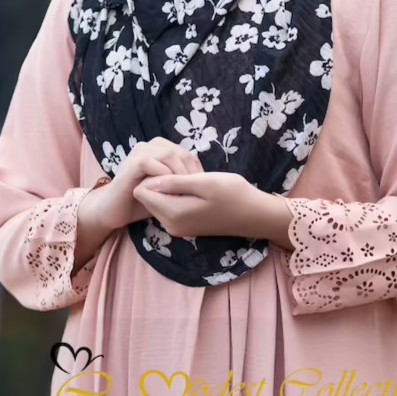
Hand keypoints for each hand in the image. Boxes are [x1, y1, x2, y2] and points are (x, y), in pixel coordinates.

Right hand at [102, 136, 203, 230]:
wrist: (115, 210)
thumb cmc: (143, 201)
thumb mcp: (168, 191)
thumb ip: (183, 182)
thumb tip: (208, 183)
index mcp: (161, 149)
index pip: (188, 155)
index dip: (197, 171)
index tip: (200, 191)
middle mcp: (151, 146)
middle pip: (181, 153)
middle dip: (190, 173)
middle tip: (194, 193)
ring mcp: (140, 152)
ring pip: (169, 155)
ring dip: (179, 175)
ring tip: (183, 193)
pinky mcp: (131, 163)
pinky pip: (151, 163)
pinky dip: (162, 177)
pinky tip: (168, 192)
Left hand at [131, 170, 292, 248]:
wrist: (254, 214)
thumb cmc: (233, 193)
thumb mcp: (204, 182)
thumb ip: (175, 182)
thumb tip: (149, 180)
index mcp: (173, 213)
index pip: (142, 192)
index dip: (152, 175)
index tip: (171, 168)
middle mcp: (170, 225)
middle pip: (147, 198)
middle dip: (157, 182)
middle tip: (182, 172)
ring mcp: (177, 228)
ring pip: (157, 202)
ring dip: (167, 189)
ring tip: (189, 180)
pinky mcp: (184, 227)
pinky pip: (168, 208)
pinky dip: (174, 196)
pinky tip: (192, 189)